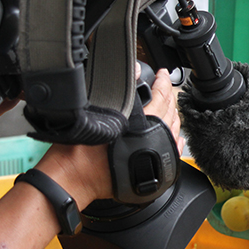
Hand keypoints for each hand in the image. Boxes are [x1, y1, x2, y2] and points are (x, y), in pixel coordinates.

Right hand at [33, 68, 183, 206]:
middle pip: (171, 112)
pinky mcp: (154, 170)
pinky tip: (174, 135)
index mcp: (144, 123)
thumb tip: (134, 70)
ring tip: (166, 106)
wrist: (73, 178)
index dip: (163, 82)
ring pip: (173, 130)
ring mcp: (157, 155)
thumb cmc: (78, 148)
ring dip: (171, 116)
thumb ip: (118, 90)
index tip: (162, 74)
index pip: (162, 96)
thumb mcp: (96, 110)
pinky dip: (175, 139)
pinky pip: (172, 150)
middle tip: (164, 87)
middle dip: (168, 96)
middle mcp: (155, 139)